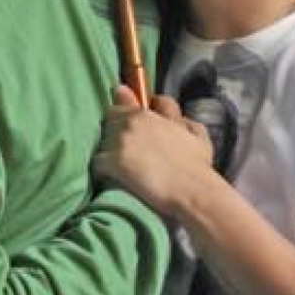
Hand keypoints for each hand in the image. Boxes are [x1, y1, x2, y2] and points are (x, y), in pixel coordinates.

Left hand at [94, 85, 212, 216]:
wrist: (191, 190)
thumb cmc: (197, 165)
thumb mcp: (197, 136)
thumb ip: (185, 122)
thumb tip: (179, 118)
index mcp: (148, 114)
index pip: (122, 104)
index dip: (124, 117)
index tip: (127, 128)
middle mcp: (131, 123)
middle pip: (109, 122)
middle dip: (114, 134)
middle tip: (124, 151)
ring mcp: (120, 142)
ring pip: (102, 142)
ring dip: (107, 152)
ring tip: (117, 167)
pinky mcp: (112, 163)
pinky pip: (97, 163)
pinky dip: (102, 170)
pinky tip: (111, 179)